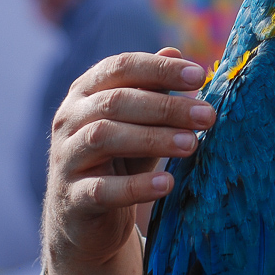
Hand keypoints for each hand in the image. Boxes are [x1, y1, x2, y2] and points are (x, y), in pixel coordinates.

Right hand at [42, 47, 213, 274]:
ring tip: (192, 145)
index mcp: (86, 92)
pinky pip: (102, 189)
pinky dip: (136, 186)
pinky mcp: (72, 199)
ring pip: (104, 138)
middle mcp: (69, 120)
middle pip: (116, 102)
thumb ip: (154, 90)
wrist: (88, 221)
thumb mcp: (141, 122)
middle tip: (208, 116)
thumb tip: (176, 53)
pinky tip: (167, 183)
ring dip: (153, 139)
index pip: (121, 67)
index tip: (200, 76)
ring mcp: (65, 159)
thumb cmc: (121, 160)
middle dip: (166, 107)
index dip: (160, 69)